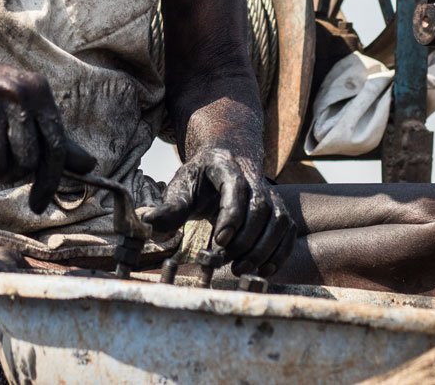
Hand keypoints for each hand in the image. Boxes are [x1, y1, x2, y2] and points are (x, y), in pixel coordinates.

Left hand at [143, 148, 295, 276]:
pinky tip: (263, 270)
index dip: (230, 215)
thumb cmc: (198, 180)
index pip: (235, 189)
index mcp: (225, 167)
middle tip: (226, 261)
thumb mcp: (180, 187)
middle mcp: (254, 178)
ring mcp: (270, 195)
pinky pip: (288, 232)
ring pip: (277, 221)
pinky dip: (280, 252)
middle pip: (259, 208)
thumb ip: (168, 208)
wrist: (224, 164)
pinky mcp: (279, 211)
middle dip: (244, 239)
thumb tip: (147, 223)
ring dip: (262, 249)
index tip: (219, 241)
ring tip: (240, 269)